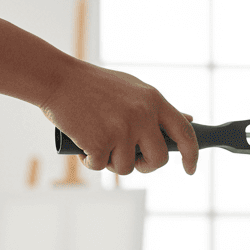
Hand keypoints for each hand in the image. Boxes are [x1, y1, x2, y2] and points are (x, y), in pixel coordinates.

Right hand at [41, 61, 197, 175]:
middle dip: (145, 166)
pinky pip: (100, 167)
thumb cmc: (95, 86)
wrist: (58, 80)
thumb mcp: (134, 89)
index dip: (191, 155)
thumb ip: (158, 108)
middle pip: (159, 160)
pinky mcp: (100, 142)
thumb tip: (188, 119)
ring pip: (126, 168)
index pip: (184, 132)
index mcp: (153, 100)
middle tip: (131, 159)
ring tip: (98, 141)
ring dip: (111, 162)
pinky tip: (83, 143)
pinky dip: (89, 161)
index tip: (190, 169)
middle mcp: (142, 115)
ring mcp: (121, 129)